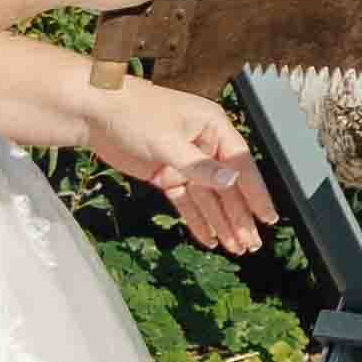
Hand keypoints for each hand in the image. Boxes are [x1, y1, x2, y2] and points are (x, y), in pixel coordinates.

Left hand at [83, 68, 273, 256]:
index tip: (268, 217)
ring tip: (235, 249)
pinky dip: (197, 219)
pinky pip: (186, 201)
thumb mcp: (168, 141)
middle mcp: (203, 145)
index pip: (241, 164)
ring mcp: (184, 162)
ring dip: (221, 222)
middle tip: (251, 244)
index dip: (256, 193)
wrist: (93, 112)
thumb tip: (231, 183)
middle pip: (227, 186)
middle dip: (239, 216)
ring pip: (208, 198)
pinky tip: (209, 238)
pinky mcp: (166, 174)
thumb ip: (199, 166)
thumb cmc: (133, 113)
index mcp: (213, 127)